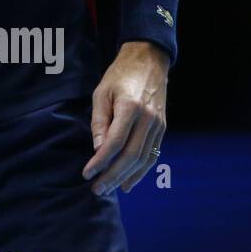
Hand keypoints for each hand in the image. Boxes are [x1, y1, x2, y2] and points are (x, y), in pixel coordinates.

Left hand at [83, 41, 168, 195]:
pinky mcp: (162, 128)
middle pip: (130, 156)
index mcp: (130, 108)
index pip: (115, 143)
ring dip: (126, 177)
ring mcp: (158, 125)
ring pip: (143, 159)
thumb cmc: (119, 76)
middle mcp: (148, 119)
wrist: (148, 62)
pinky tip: (129, 181)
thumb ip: (99, 122)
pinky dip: (141, 171)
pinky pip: (152, 154)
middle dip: (112, 176)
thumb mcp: (101, 93)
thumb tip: (97, 149)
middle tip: (97, 189)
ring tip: (110, 189)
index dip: (100, 161)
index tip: (87, 174)